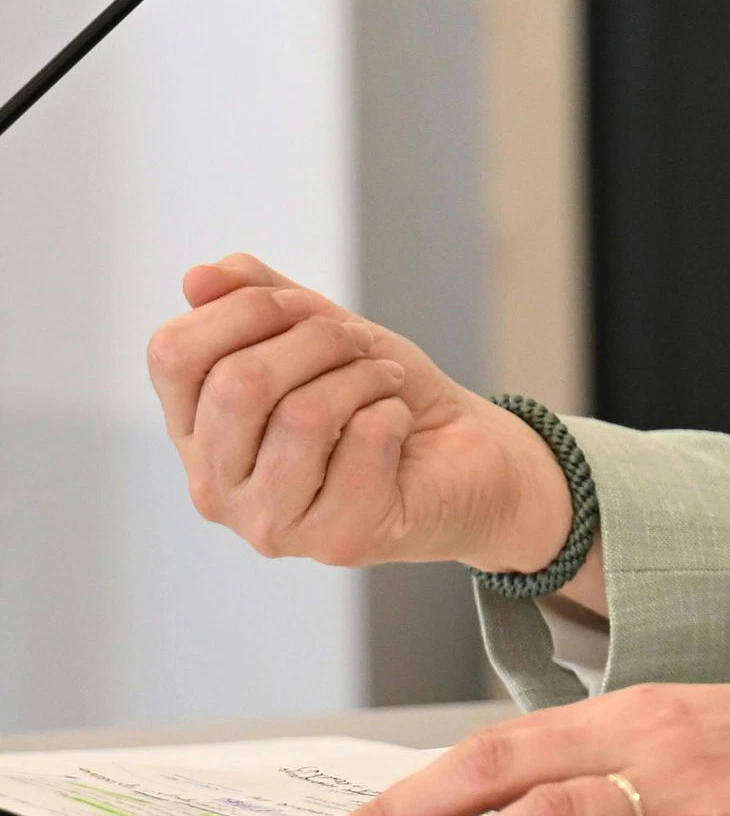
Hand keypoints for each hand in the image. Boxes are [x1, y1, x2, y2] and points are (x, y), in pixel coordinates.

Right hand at [145, 257, 579, 584]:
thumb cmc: (381, 394)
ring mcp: (271, 523)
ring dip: (363, 378)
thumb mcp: (319, 329)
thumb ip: (256, 298)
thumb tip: (198, 276)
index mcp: (196, 430)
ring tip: (383, 383)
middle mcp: (215, 486)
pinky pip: (365, 441)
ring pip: (304, 415)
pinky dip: (395, 412)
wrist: (470, 455)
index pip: (172, 354)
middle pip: (239, 383)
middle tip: (357, 346)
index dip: (246, 309)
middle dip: (318, 340)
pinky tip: (398, 426)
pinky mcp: (338, 539)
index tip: (303, 308)